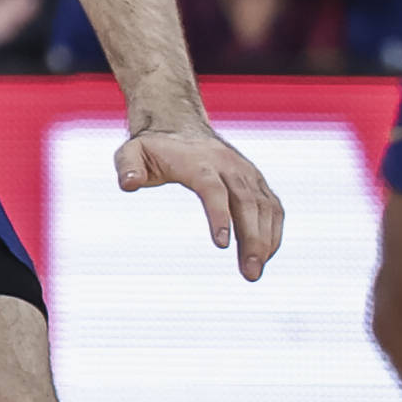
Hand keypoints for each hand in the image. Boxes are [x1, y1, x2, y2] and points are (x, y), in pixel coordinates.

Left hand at [116, 122, 282, 280]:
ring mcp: (246, 172)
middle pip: (247, 202)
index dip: (219, 215)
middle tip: (250, 274)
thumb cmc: (153, 147)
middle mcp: (229, 166)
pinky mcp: (256, 181)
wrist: (180, 127)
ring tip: (254, 273)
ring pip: (264, 207)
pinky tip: (264, 256)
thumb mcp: (131, 152)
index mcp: (199, 161)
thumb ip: (127, 166)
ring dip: (265, 241)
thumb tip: (129, 183)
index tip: (222, 245)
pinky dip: (273, 231)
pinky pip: (272, 207)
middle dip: (252, 239)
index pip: (214, 189)